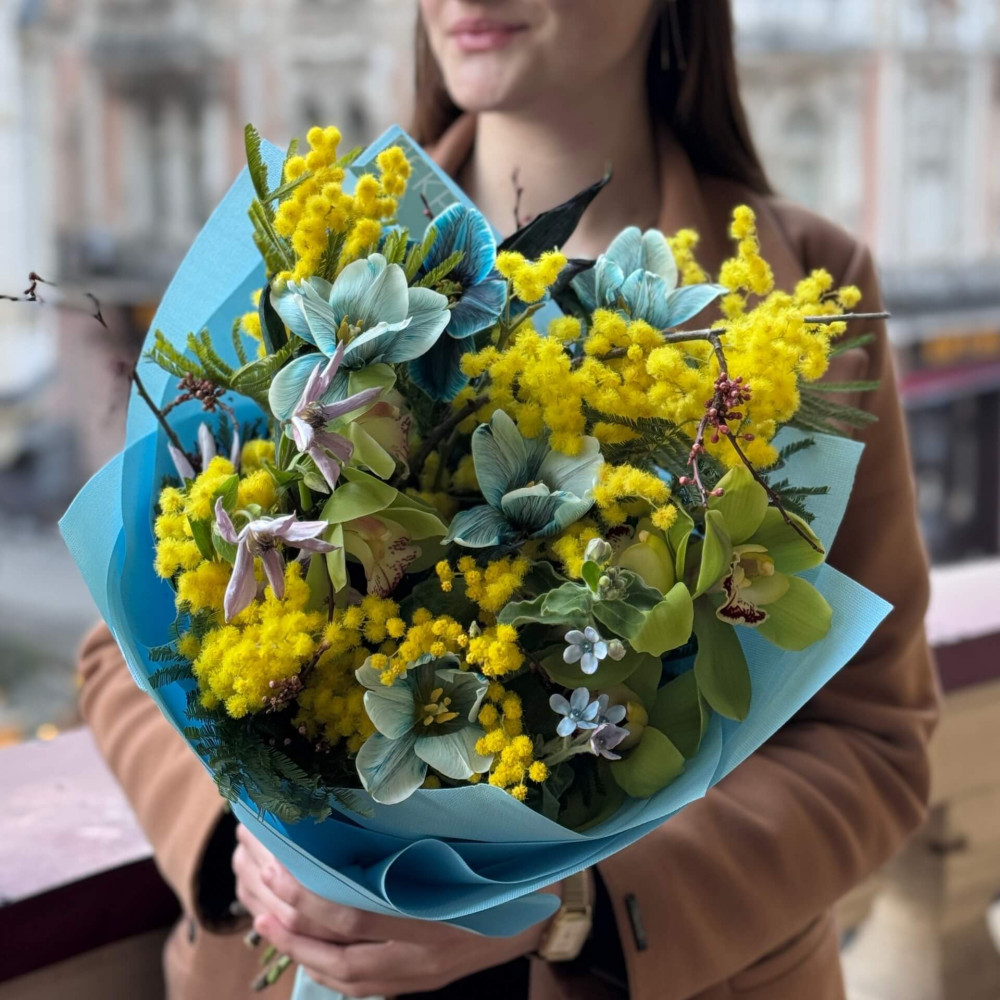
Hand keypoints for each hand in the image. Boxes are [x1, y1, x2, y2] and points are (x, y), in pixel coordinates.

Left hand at [232, 824, 560, 997]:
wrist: (543, 913)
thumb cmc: (503, 865)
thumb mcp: (465, 845)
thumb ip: (413, 842)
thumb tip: (353, 815)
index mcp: (434, 910)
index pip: (354, 909)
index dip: (307, 890)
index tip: (277, 858)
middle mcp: (423, 952)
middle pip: (338, 944)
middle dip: (290, 916)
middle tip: (257, 880)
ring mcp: (419, 974)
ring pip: (342, 973)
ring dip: (296, 944)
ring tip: (263, 914)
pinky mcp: (418, 984)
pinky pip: (359, 985)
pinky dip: (323, 965)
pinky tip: (299, 944)